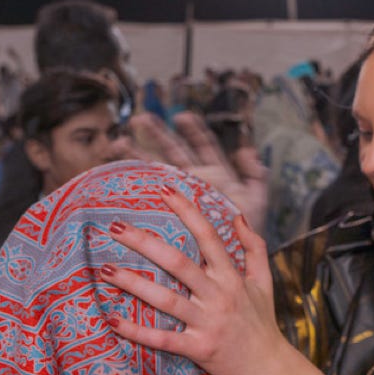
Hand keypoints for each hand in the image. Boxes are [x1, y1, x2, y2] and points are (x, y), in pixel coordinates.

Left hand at [100, 185, 280, 374]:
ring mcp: (208, 323)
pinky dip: (138, 332)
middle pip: (178, 263)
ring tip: (107, 270)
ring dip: (134, 284)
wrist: (270, 367)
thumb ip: (254, 247)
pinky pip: (164, 339)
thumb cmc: (262, 322)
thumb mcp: (264, 281)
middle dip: (146, 242)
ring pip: (166, 299)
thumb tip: (238, 216)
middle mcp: (219, 296)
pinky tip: (113, 321)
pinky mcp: (199, 348)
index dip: (187, 212)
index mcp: (232, 277)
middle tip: (116, 226)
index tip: (165, 192)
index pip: (208, 237)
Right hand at [125, 111, 267, 235]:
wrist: (234, 257)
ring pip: (156, 170)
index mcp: (215, 173)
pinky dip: (133, 186)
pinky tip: (117, 176)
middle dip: (158, 135)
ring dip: (138, 155)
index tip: (182, 117)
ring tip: (118, 144)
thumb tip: (248, 151)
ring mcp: (180, 195)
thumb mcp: (256, 201)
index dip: (194, 130)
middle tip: (140, 119)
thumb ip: (254, 175)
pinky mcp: (169, 212)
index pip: (203, 146)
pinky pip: (148, 197)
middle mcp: (194, 180)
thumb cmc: (247, 230)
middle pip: (174, 151)